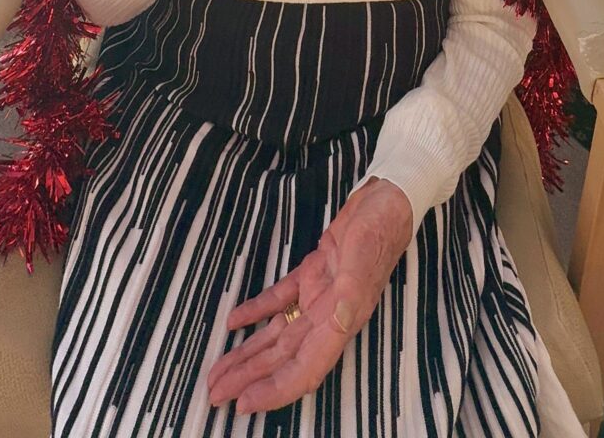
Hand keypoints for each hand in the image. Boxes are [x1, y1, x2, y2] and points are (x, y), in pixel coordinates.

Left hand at [207, 178, 412, 414]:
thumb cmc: (379, 226)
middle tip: (216, 395)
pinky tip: (235, 322)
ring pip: (278, 334)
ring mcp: (319, 295)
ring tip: (219, 372)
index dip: (275, 390)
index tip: (244, 404)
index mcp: (342, 319)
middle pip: (283, 358)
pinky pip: (280, 300)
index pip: (306, 368)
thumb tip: (340, 323)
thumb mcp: (365, 253)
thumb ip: (352, 289)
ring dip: (248, 353)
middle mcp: (328, 315)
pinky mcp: (312, 273)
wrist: (387, 200)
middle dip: (249, 378)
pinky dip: (257, 311)